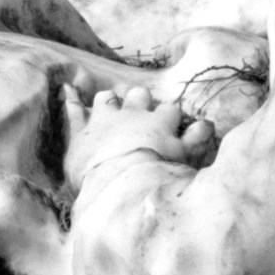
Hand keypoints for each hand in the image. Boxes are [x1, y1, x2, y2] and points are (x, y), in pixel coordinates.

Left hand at [67, 82, 214, 178]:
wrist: (121, 185)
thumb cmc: (157, 174)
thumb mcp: (185, 158)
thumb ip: (198, 139)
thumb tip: (207, 124)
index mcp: (159, 121)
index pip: (170, 110)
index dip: (172, 117)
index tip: (173, 126)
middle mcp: (132, 114)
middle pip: (139, 96)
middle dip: (142, 101)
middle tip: (142, 112)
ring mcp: (104, 120)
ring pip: (108, 98)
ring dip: (111, 100)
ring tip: (113, 104)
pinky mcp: (82, 133)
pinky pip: (73, 110)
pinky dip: (70, 98)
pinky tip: (67, 88)